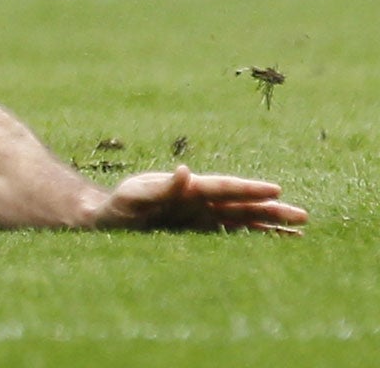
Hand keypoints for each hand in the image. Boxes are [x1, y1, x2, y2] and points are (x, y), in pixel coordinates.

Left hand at [94, 165, 306, 233]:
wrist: (107, 220)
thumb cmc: (120, 205)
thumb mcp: (136, 195)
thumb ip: (162, 187)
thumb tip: (184, 170)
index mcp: (188, 188)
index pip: (225, 188)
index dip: (250, 189)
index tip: (276, 190)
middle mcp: (200, 200)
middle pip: (242, 203)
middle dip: (271, 208)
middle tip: (304, 216)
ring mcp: (203, 216)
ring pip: (244, 218)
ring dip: (270, 222)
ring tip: (300, 229)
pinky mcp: (200, 232)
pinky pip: (233, 233)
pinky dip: (254, 235)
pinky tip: (274, 240)